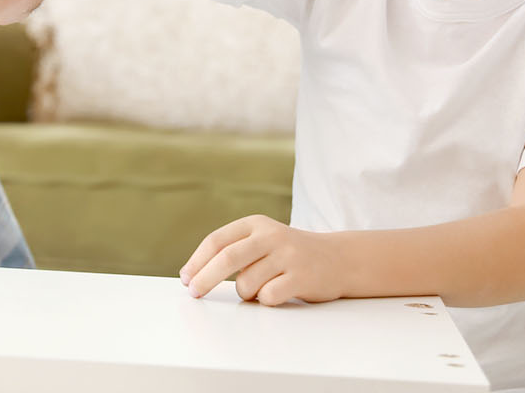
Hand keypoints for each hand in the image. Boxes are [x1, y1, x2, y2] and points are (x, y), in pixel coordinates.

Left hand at [178, 214, 349, 305]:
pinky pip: (267, 297)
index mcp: (256, 223)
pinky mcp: (301, 276)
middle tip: (194, 294)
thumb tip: (193, 275)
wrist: (338, 259)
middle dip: (205, 279)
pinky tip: (280, 293)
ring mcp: (288, 255)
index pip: (217, 240)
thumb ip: (233, 250)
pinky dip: (265, 301)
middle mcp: (271, 235)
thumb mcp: (262, 240)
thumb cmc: (289, 255)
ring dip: (247, 294)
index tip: (186, 279)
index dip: (197, 261)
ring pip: (246, 284)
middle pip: (227, 259)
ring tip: (264, 287)